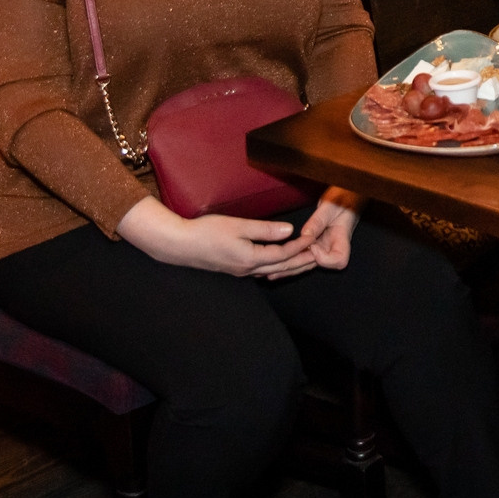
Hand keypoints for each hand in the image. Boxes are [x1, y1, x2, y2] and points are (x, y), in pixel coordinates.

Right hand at [117, 195, 297, 275]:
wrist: (180, 245)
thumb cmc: (206, 232)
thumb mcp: (238, 226)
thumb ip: (265, 229)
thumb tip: (289, 230)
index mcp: (251, 258)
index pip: (283, 254)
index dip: (300, 246)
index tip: (313, 238)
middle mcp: (248, 269)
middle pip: (282, 268)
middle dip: (301, 262)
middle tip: (319, 256)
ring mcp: (240, 271)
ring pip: (273, 271)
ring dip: (291, 266)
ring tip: (305, 261)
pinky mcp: (234, 269)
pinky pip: (262, 271)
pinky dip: (276, 268)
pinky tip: (278, 265)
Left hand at [258, 189, 360, 278]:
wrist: (345, 194)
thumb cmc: (342, 196)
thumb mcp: (330, 206)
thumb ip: (318, 221)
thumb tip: (305, 235)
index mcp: (342, 238)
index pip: (338, 260)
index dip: (324, 258)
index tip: (312, 246)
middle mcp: (333, 246)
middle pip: (318, 265)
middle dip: (297, 267)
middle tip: (279, 266)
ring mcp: (323, 246)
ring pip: (308, 263)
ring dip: (290, 268)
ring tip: (271, 273)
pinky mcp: (314, 243)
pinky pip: (303, 254)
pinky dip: (290, 259)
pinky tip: (275, 263)